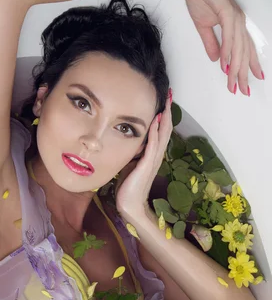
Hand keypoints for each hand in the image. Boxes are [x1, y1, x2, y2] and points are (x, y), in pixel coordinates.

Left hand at [115, 94, 172, 217]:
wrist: (129, 204)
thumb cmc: (128, 186)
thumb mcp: (130, 163)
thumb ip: (134, 152)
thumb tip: (131, 140)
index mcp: (153, 154)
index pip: (160, 131)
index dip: (163, 116)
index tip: (165, 100)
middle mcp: (156, 155)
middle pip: (165, 129)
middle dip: (168, 111)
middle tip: (170, 95)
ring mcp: (153, 160)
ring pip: (162, 134)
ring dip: (165, 118)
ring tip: (167, 102)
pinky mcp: (146, 165)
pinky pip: (152, 145)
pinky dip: (155, 132)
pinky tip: (156, 120)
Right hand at [184, 0, 263, 94]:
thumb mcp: (203, 27)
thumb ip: (210, 44)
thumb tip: (215, 59)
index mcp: (235, 25)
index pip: (244, 50)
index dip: (247, 67)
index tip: (248, 82)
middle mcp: (238, 22)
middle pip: (244, 53)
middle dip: (242, 74)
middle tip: (242, 90)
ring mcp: (234, 17)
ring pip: (238, 48)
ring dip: (235, 68)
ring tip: (233, 83)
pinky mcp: (227, 12)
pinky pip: (229, 36)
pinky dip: (228, 51)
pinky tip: (226, 64)